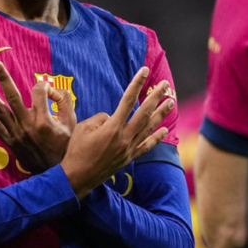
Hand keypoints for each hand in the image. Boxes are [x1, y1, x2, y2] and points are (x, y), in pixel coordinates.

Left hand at [0, 61, 76, 172]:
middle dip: (4, 79)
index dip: (45, 86)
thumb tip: (54, 89)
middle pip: (13, 96)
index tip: (50, 91)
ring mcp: (15, 132)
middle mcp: (26, 125)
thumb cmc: (64, 146)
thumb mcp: (71, 124)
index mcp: (44, 120)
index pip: (39, 92)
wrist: (54, 173)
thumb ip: (65, 102)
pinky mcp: (7, 139)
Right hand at [61, 67, 174, 198]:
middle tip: (165, 84)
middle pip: (144, 112)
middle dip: (156, 96)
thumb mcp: (83, 128)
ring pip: (149, 128)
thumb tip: (113, 117)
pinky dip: (156, 137)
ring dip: (161, 114)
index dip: (137, 84)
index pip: (128, 100)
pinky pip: (146, 146)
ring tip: (171, 102)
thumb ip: (101, 118)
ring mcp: (129, 149)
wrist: (77, 177)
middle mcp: (124, 137)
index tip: (144, 71)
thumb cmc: (76, 150)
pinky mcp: (129, 158)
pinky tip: (164, 129)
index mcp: (112, 127)